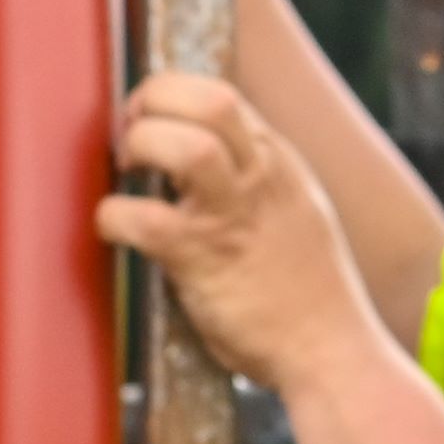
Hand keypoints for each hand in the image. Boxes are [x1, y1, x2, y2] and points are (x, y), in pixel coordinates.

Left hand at [102, 65, 392, 393]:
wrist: (330, 351)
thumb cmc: (308, 293)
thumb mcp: (295, 213)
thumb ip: (258, 181)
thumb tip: (208, 161)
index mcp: (279, 163)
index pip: (223, 95)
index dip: (174, 93)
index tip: (149, 115)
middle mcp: (260, 178)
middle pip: (210, 99)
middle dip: (155, 101)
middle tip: (131, 132)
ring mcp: (233, 216)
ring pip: (185, 145)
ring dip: (141, 146)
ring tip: (127, 171)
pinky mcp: (203, 259)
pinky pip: (144, 218)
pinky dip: (112, 216)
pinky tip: (113, 227)